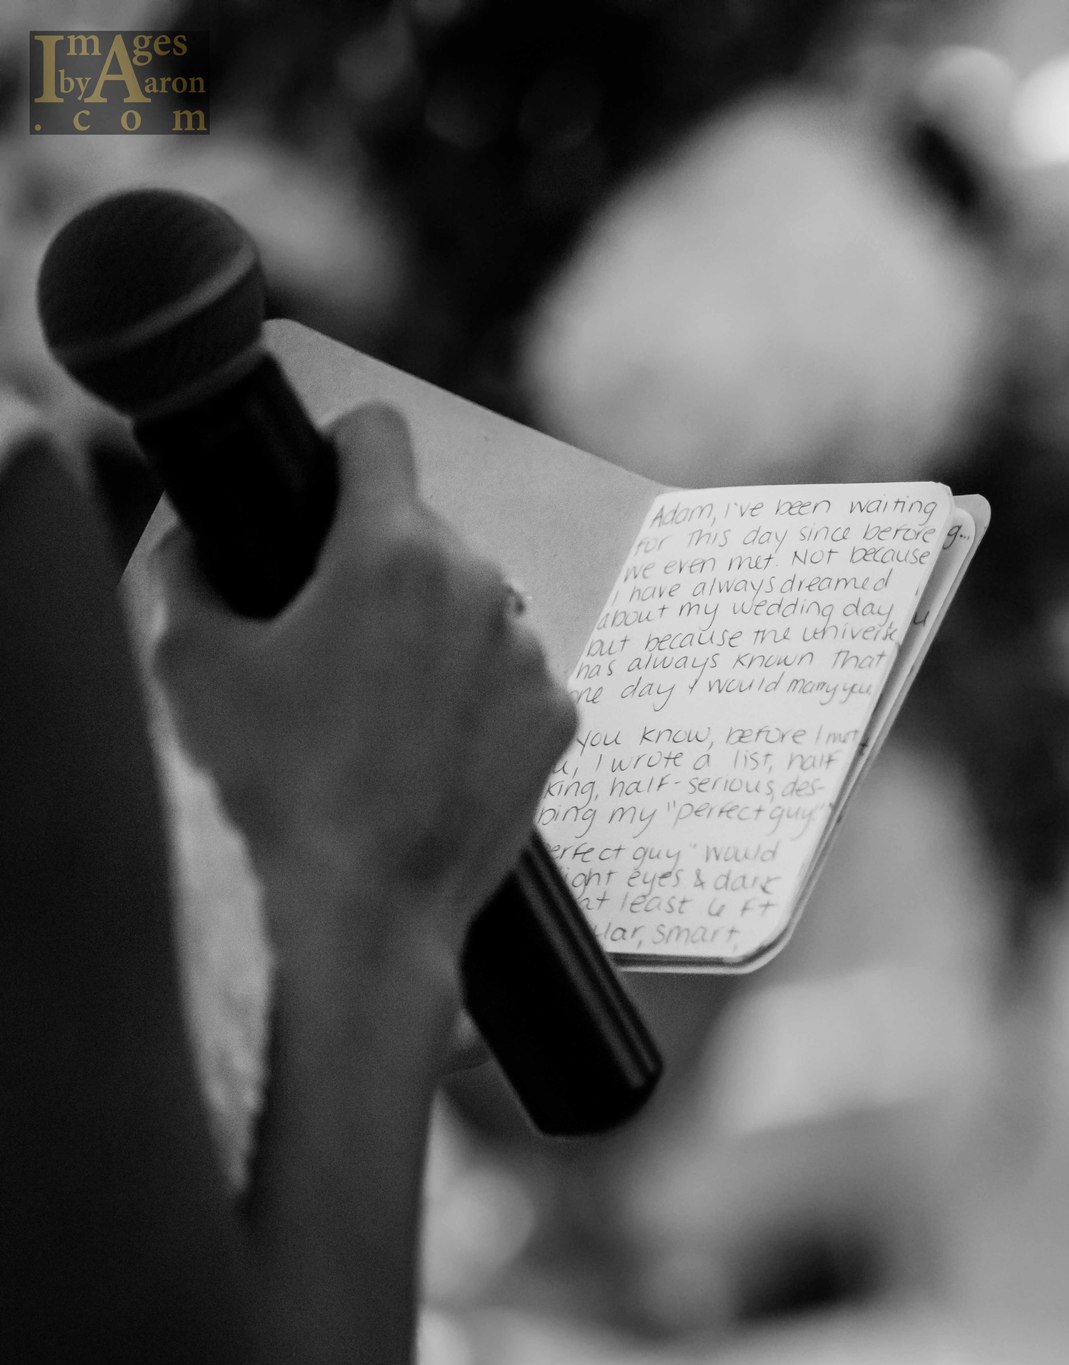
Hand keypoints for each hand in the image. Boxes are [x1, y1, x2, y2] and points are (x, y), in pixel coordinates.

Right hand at [143, 403, 575, 957]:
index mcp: (393, 552)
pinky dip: (474, 696)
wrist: (363, 907)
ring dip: (432, 634)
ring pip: (474, 610)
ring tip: (376, 709)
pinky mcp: (560, 718)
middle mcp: (481, 588)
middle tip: (328, 634)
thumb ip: (193, 572)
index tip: (323, 477)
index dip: (341, 448)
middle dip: (377, 566)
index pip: (380, 437)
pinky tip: (426, 747)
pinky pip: (510, 678)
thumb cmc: (275, 784)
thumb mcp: (193, 662)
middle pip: (425, 535)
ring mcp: (531, 657)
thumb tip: (203, 545)